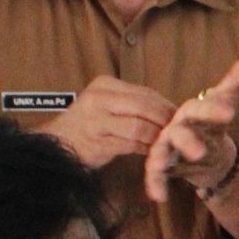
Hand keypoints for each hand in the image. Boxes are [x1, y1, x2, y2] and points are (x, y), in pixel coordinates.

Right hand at [43, 76, 176, 168]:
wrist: (56, 143)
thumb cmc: (88, 125)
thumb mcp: (107, 105)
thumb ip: (133, 104)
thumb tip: (171, 111)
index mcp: (105, 84)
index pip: (145, 93)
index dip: (167, 106)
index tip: (181, 118)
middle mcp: (99, 98)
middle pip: (144, 107)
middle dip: (165, 121)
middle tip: (180, 133)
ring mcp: (96, 120)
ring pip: (139, 126)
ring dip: (157, 137)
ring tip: (167, 144)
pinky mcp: (97, 142)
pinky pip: (130, 144)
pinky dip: (145, 149)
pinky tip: (152, 153)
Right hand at [143, 56, 238, 204]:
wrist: (199, 146)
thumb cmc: (208, 120)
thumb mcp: (224, 101)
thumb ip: (237, 81)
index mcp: (190, 112)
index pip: (199, 108)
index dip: (212, 110)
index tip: (230, 113)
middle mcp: (175, 127)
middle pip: (178, 131)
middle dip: (187, 140)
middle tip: (199, 151)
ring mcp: (166, 146)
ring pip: (161, 152)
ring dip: (162, 160)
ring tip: (165, 169)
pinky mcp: (163, 165)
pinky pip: (154, 175)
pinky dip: (154, 184)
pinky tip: (158, 198)